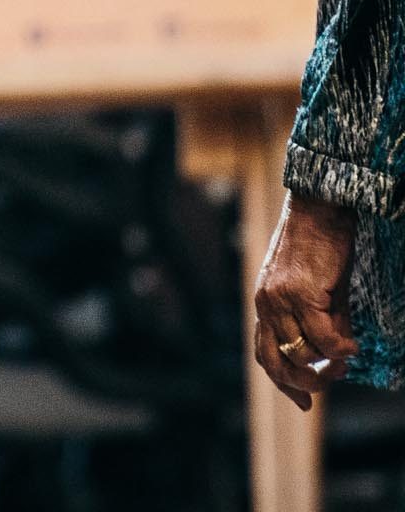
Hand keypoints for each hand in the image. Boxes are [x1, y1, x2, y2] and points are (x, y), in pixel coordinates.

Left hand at [254, 192, 357, 408]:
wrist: (318, 210)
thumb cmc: (318, 248)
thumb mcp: (315, 290)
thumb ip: (319, 322)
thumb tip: (334, 358)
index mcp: (264, 302)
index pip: (264, 353)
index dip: (283, 384)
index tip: (305, 406)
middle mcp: (265, 302)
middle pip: (277, 362)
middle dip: (305, 383)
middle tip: (331, 380)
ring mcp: (279, 298)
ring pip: (304, 353)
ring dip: (330, 363)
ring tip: (347, 354)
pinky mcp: (300, 293)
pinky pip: (324, 338)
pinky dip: (342, 348)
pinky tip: (352, 342)